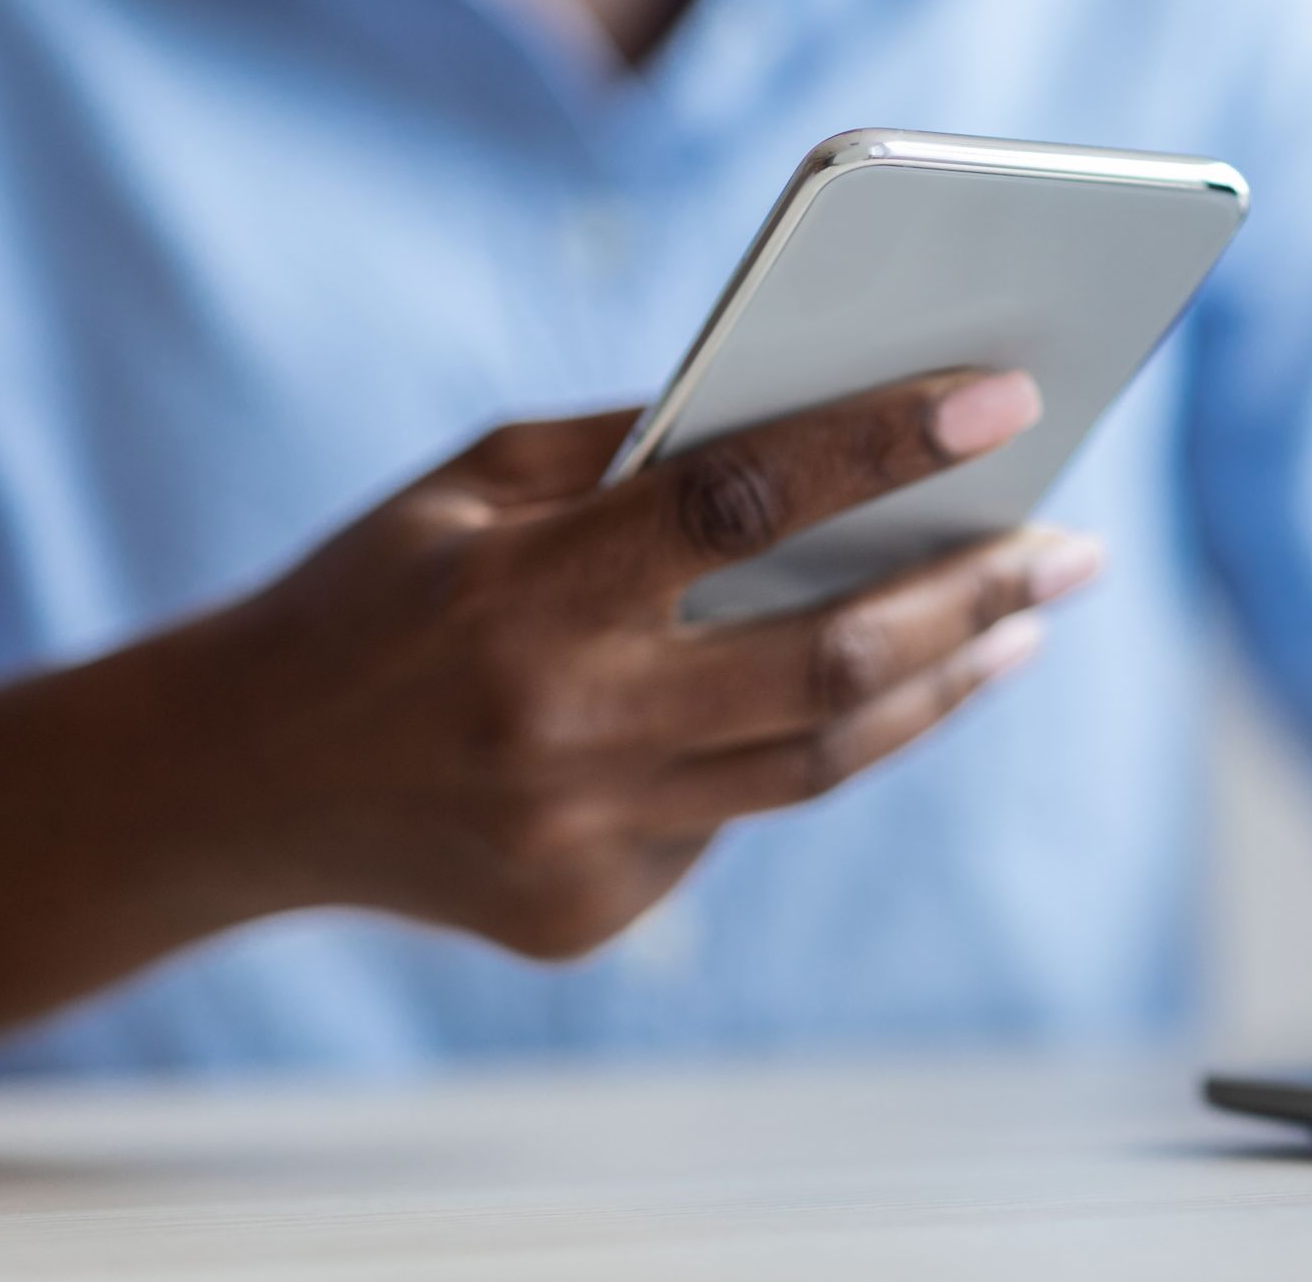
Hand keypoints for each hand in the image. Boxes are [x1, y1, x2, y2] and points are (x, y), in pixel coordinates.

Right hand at [119, 369, 1096, 960]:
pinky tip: (874, 690)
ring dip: (946, 683)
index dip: (885, 445)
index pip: (744, 500)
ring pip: (823, 762)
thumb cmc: (376, 593)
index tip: (1006, 401)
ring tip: (1023, 618)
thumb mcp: (477, 483)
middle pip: (832, 661)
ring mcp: (582, 838)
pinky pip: (742, 812)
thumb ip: (637, 450)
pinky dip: (814, 744)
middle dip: (978, 592)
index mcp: (524, 589)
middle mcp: (563, 726)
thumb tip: (828, 415)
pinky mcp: (591, 910)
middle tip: (1073, 547)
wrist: (238, 780)